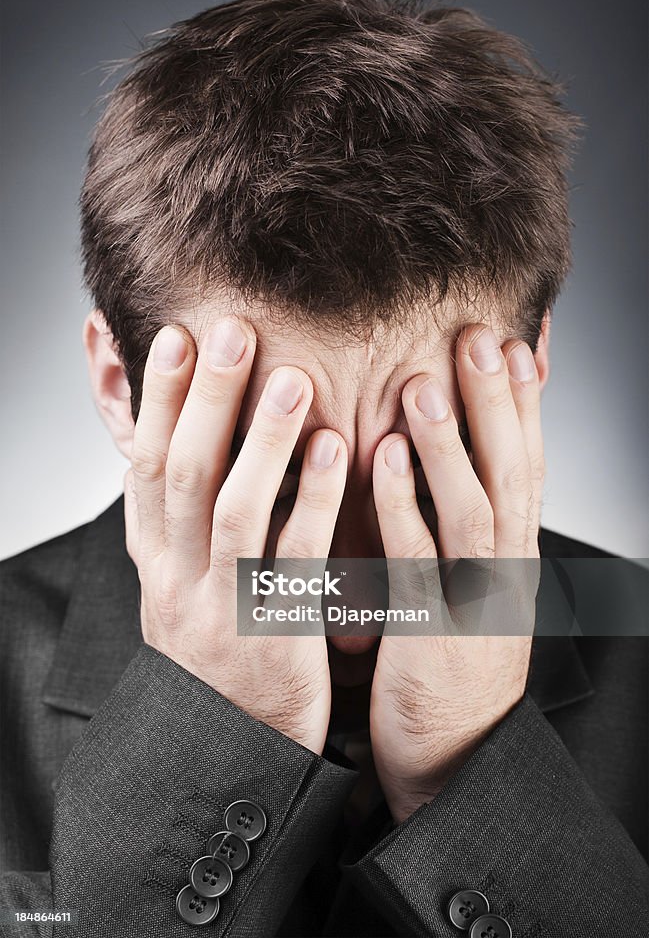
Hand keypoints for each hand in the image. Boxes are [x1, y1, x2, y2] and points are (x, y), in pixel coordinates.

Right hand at [124, 318, 346, 753]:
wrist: (236, 753)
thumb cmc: (224, 655)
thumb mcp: (184, 588)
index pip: (145, 468)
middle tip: (231, 330)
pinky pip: (292, 561)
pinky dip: (311, 500)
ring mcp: (220, 610)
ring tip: (290, 377)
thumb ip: (184, 524)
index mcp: (157, 563)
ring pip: (232, 511)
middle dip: (204, 399)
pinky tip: (335, 450)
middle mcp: (176, 580)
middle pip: (182, 475)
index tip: (177, 339)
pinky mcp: (272, 636)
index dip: (158, 401)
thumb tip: (183, 446)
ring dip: (259, 440)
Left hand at [370, 324, 542, 821]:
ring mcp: (473, 603)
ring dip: (448, 446)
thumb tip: (450, 457)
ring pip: (470, 511)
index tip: (511, 343)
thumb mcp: (473, 582)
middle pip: (509, 473)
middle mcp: (503, 569)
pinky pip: (417, 563)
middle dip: (495, 404)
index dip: (522, 403)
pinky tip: (383, 459)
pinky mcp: (432, 636)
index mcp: (512, 553)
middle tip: (480, 337)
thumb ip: (463, 521)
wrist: (456, 755)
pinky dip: (402, 506)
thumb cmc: (453, 657)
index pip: (527, 464)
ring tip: (427, 384)